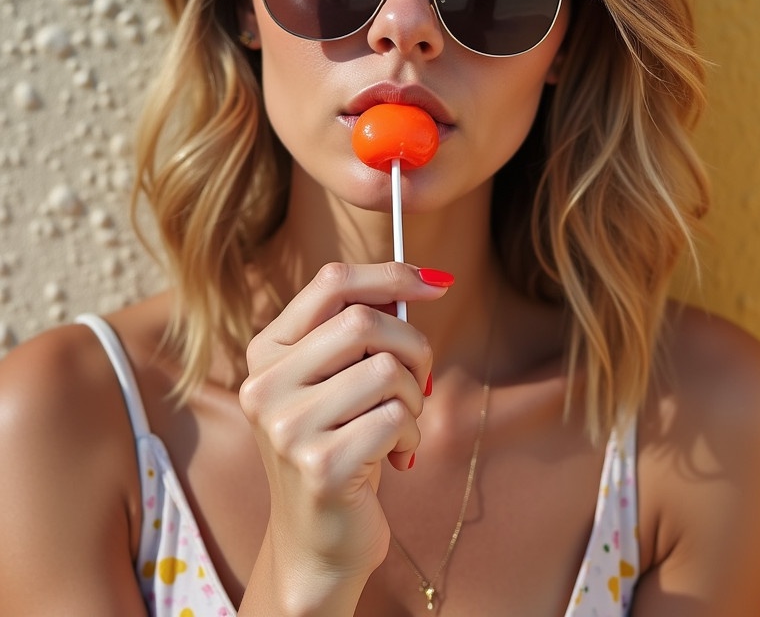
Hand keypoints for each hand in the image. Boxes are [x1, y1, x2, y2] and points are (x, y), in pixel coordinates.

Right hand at [239, 262, 450, 608]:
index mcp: (266, 351)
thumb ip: (358, 332)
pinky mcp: (320, 466)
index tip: (436, 284)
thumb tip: (422, 282)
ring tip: (400, 426)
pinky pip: (396, 419)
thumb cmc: (338, 445)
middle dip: (413, 346)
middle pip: (364, 321)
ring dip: (414, 398)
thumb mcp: (335, 381)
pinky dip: (410, 435)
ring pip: (387, 370)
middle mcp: (265, 384)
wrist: (317, 543)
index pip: (330, 283)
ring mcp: (287, 427)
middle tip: (422, 380)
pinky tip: (394, 459)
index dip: (390, 275)